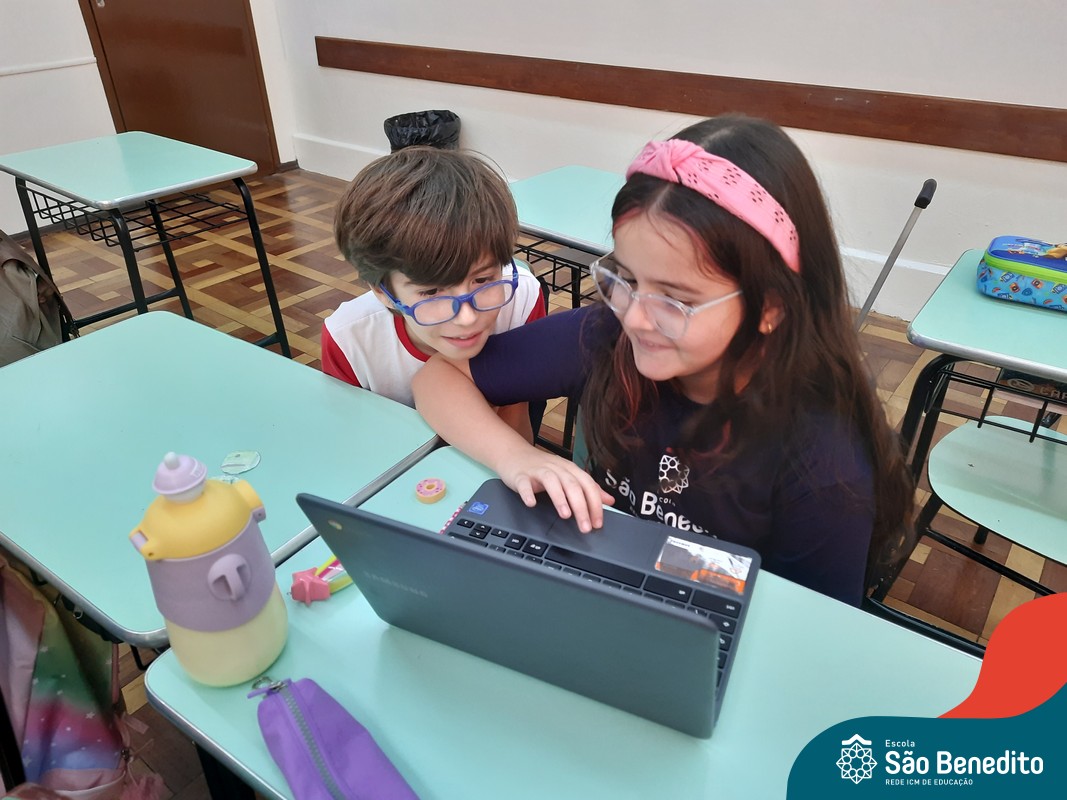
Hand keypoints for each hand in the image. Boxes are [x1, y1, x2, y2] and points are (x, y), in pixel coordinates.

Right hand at [496, 448, 614, 532]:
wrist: (514, 455)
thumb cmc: (542, 468)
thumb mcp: (568, 476)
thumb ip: (588, 489)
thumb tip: (609, 501)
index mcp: (570, 470)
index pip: (588, 485)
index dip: (595, 504)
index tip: (597, 523)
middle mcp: (556, 468)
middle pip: (572, 485)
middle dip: (581, 507)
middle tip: (585, 527)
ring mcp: (538, 471)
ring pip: (552, 482)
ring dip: (560, 498)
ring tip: (565, 515)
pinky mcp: (521, 475)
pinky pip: (524, 483)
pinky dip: (528, 493)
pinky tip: (531, 503)